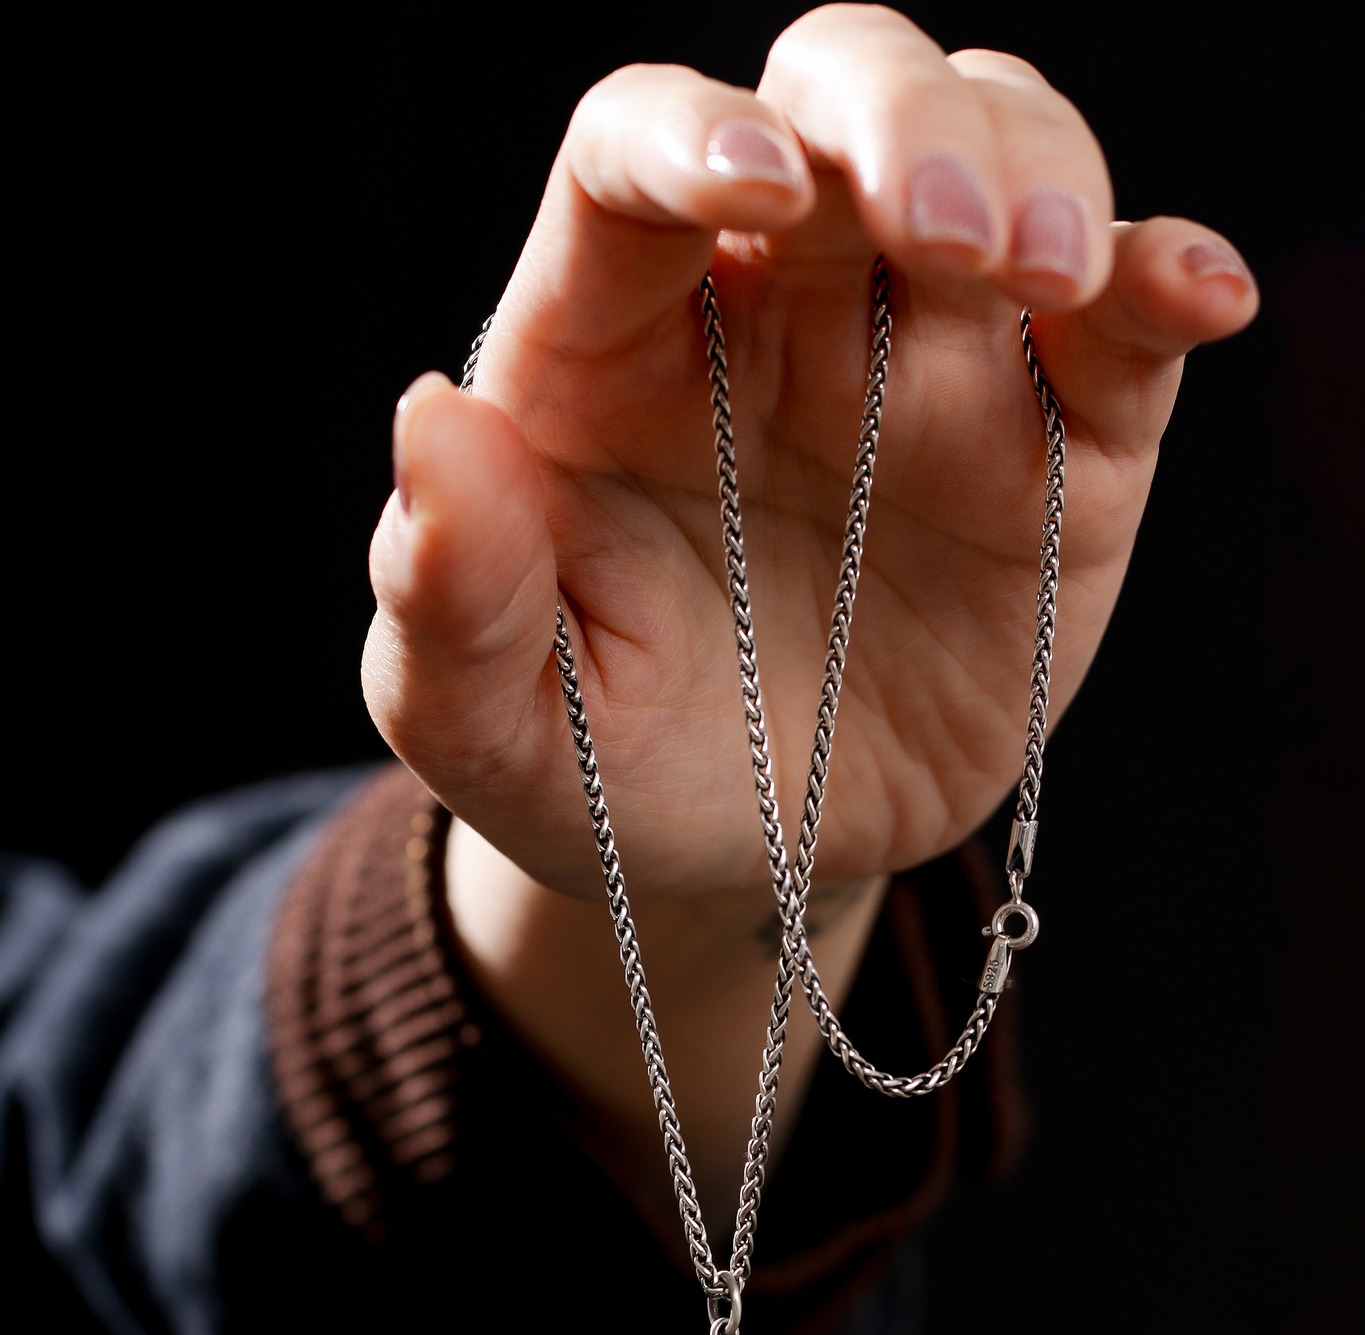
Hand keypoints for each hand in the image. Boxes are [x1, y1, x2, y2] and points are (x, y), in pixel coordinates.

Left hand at [363, 5, 1255, 905]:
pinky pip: (1124, 335)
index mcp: (611, 344)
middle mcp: (776, 313)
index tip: (751, 189)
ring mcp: (926, 370)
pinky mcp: (1055, 456)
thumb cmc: (601, 769)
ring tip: (1047, 279)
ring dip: (1039, 176)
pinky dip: (1170, 283)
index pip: (637, 157)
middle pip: (842, 93)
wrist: (750, 862)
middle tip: (941, 241)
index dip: (692, 132)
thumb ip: (449, 597)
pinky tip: (1197, 295)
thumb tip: (436, 420)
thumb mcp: (489, 728)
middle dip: (902, 123)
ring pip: (1003, 154)